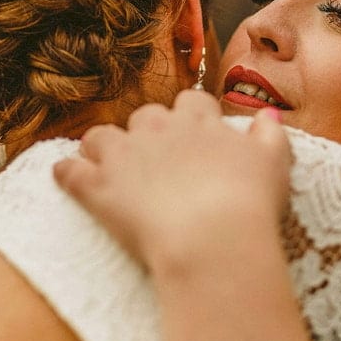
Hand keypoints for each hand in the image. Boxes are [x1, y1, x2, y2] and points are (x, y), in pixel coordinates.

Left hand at [54, 90, 290, 269]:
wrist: (215, 238)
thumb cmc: (250, 202)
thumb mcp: (275, 162)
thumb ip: (270, 134)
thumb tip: (268, 114)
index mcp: (199, 122)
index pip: (191, 102)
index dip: (192, 117)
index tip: (196, 135)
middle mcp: (158, 130)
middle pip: (146, 116)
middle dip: (149, 132)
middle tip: (158, 159)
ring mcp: (124, 157)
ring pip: (101, 136)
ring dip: (103, 147)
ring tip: (107, 165)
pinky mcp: (98, 188)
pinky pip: (70, 172)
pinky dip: (66, 173)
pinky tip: (65, 178)